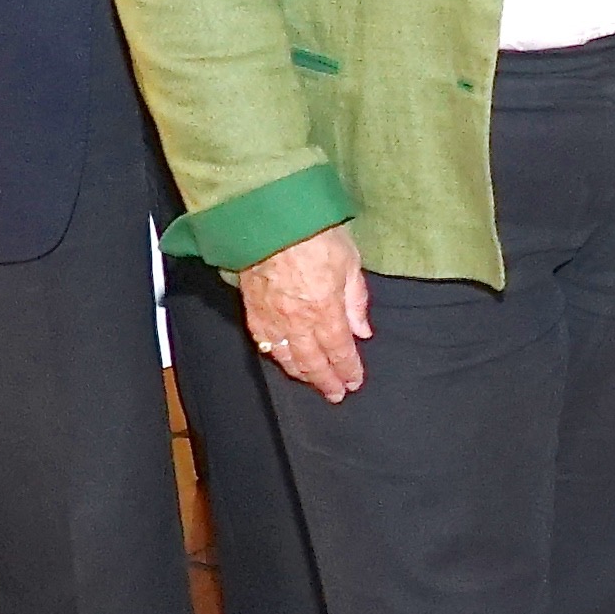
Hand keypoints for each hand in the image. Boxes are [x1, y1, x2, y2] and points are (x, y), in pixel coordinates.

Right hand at [238, 225, 370, 403]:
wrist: (270, 218)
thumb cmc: (315, 234)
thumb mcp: (350, 263)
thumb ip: (356, 301)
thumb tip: (362, 332)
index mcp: (324, 310)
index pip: (338, 351)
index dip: (347, 369)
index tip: (354, 382)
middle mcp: (296, 321)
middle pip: (312, 361)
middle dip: (325, 381)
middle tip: (335, 394)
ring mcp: (271, 317)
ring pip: (286, 356)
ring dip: (301, 373)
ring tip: (313, 382)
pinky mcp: (252, 308)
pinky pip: (264, 342)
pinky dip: (275, 356)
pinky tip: (282, 360)